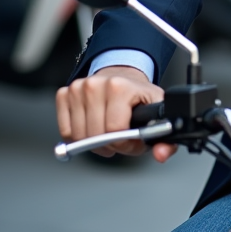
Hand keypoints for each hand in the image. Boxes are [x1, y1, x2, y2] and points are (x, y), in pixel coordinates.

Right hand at [55, 66, 176, 161]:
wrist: (123, 77)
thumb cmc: (138, 97)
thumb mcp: (159, 113)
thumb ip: (166, 139)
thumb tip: (161, 154)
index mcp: (119, 86)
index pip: (114, 130)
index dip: (126, 145)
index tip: (134, 142)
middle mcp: (95, 85)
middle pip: (96, 136)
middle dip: (112, 145)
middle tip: (122, 140)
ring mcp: (78, 89)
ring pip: (79, 137)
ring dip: (95, 144)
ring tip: (109, 134)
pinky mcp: (64, 94)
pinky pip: (66, 132)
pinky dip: (78, 138)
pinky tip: (93, 129)